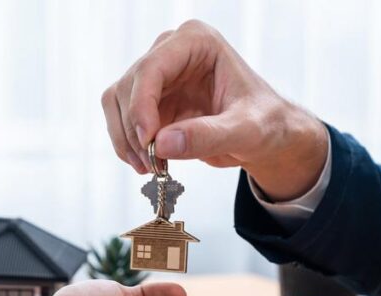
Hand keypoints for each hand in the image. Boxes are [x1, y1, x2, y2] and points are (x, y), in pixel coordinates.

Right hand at [101, 19, 328, 200]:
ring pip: (116, 102)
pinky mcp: (149, 101)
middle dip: (134, 129)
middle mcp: (170, 51)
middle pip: (128, 86)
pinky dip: (128, 145)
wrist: (264, 136)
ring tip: (150, 167)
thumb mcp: (246, 132)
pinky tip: (148, 164)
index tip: (148, 142)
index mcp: (196, 42)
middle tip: (152, 163)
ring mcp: (157, 76)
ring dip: (126, 139)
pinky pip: (121, 120)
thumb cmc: (264, 123)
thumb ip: (208, 136)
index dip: (141, 105)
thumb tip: (162, 144)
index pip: (151, 67)